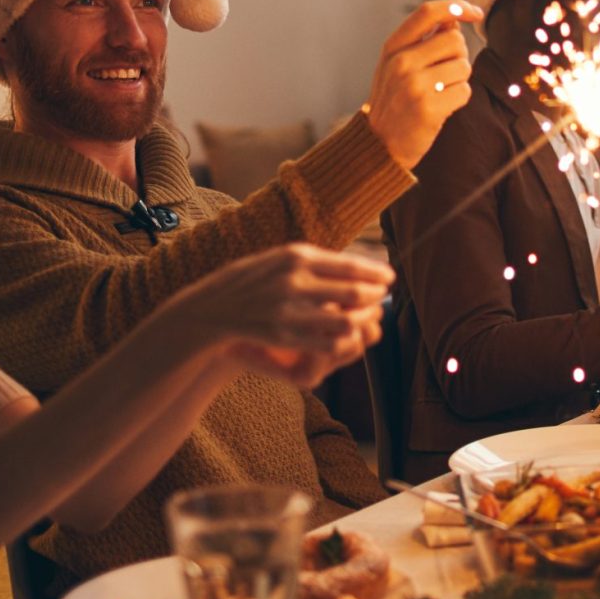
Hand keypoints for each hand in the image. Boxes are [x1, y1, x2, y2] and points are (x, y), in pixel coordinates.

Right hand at [173, 244, 391, 382]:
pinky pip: (328, 342)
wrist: (210, 309)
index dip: (376, 273)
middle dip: (375, 296)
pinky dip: (345, 339)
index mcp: (296, 256)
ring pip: (346, 321)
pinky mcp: (283, 336)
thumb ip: (314, 260)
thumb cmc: (251, 279)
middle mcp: (293, 281)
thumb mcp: (279, 257)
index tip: (390, 277)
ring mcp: (288, 311)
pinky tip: (349, 335)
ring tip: (369, 316)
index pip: (350, 265)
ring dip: (364, 319)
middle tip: (383, 296)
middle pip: (354, 293)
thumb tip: (357, 266)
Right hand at [363, 0, 482, 169]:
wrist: (381, 144)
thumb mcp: (398, 64)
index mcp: (393, 47)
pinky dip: (459, 98)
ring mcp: (414, 85)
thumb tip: (455, 19)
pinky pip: (465, 91)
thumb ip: (423, 41)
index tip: (476, 12)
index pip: (428, 12)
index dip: (457, 7)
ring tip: (440, 91)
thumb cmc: (395, 100)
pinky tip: (442, 106)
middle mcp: (402, 62)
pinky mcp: (429, 108)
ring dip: (459, 80)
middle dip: (459, 55)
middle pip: (455, 40)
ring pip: (463, 66)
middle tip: (445, 74)